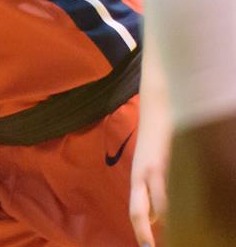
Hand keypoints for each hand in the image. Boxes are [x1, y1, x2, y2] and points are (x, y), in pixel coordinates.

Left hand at [131, 74, 171, 246]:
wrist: (160, 101)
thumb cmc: (160, 137)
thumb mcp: (151, 166)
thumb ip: (151, 190)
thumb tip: (157, 218)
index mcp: (138, 178)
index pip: (137, 212)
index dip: (142, 233)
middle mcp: (143, 173)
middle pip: (148, 212)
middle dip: (156, 231)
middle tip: (161, 246)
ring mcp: (158, 165)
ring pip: (166, 202)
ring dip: (176, 216)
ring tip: (187, 229)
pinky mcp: (172, 156)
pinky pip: (178, 185)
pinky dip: (186, 198)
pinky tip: (196, 205)